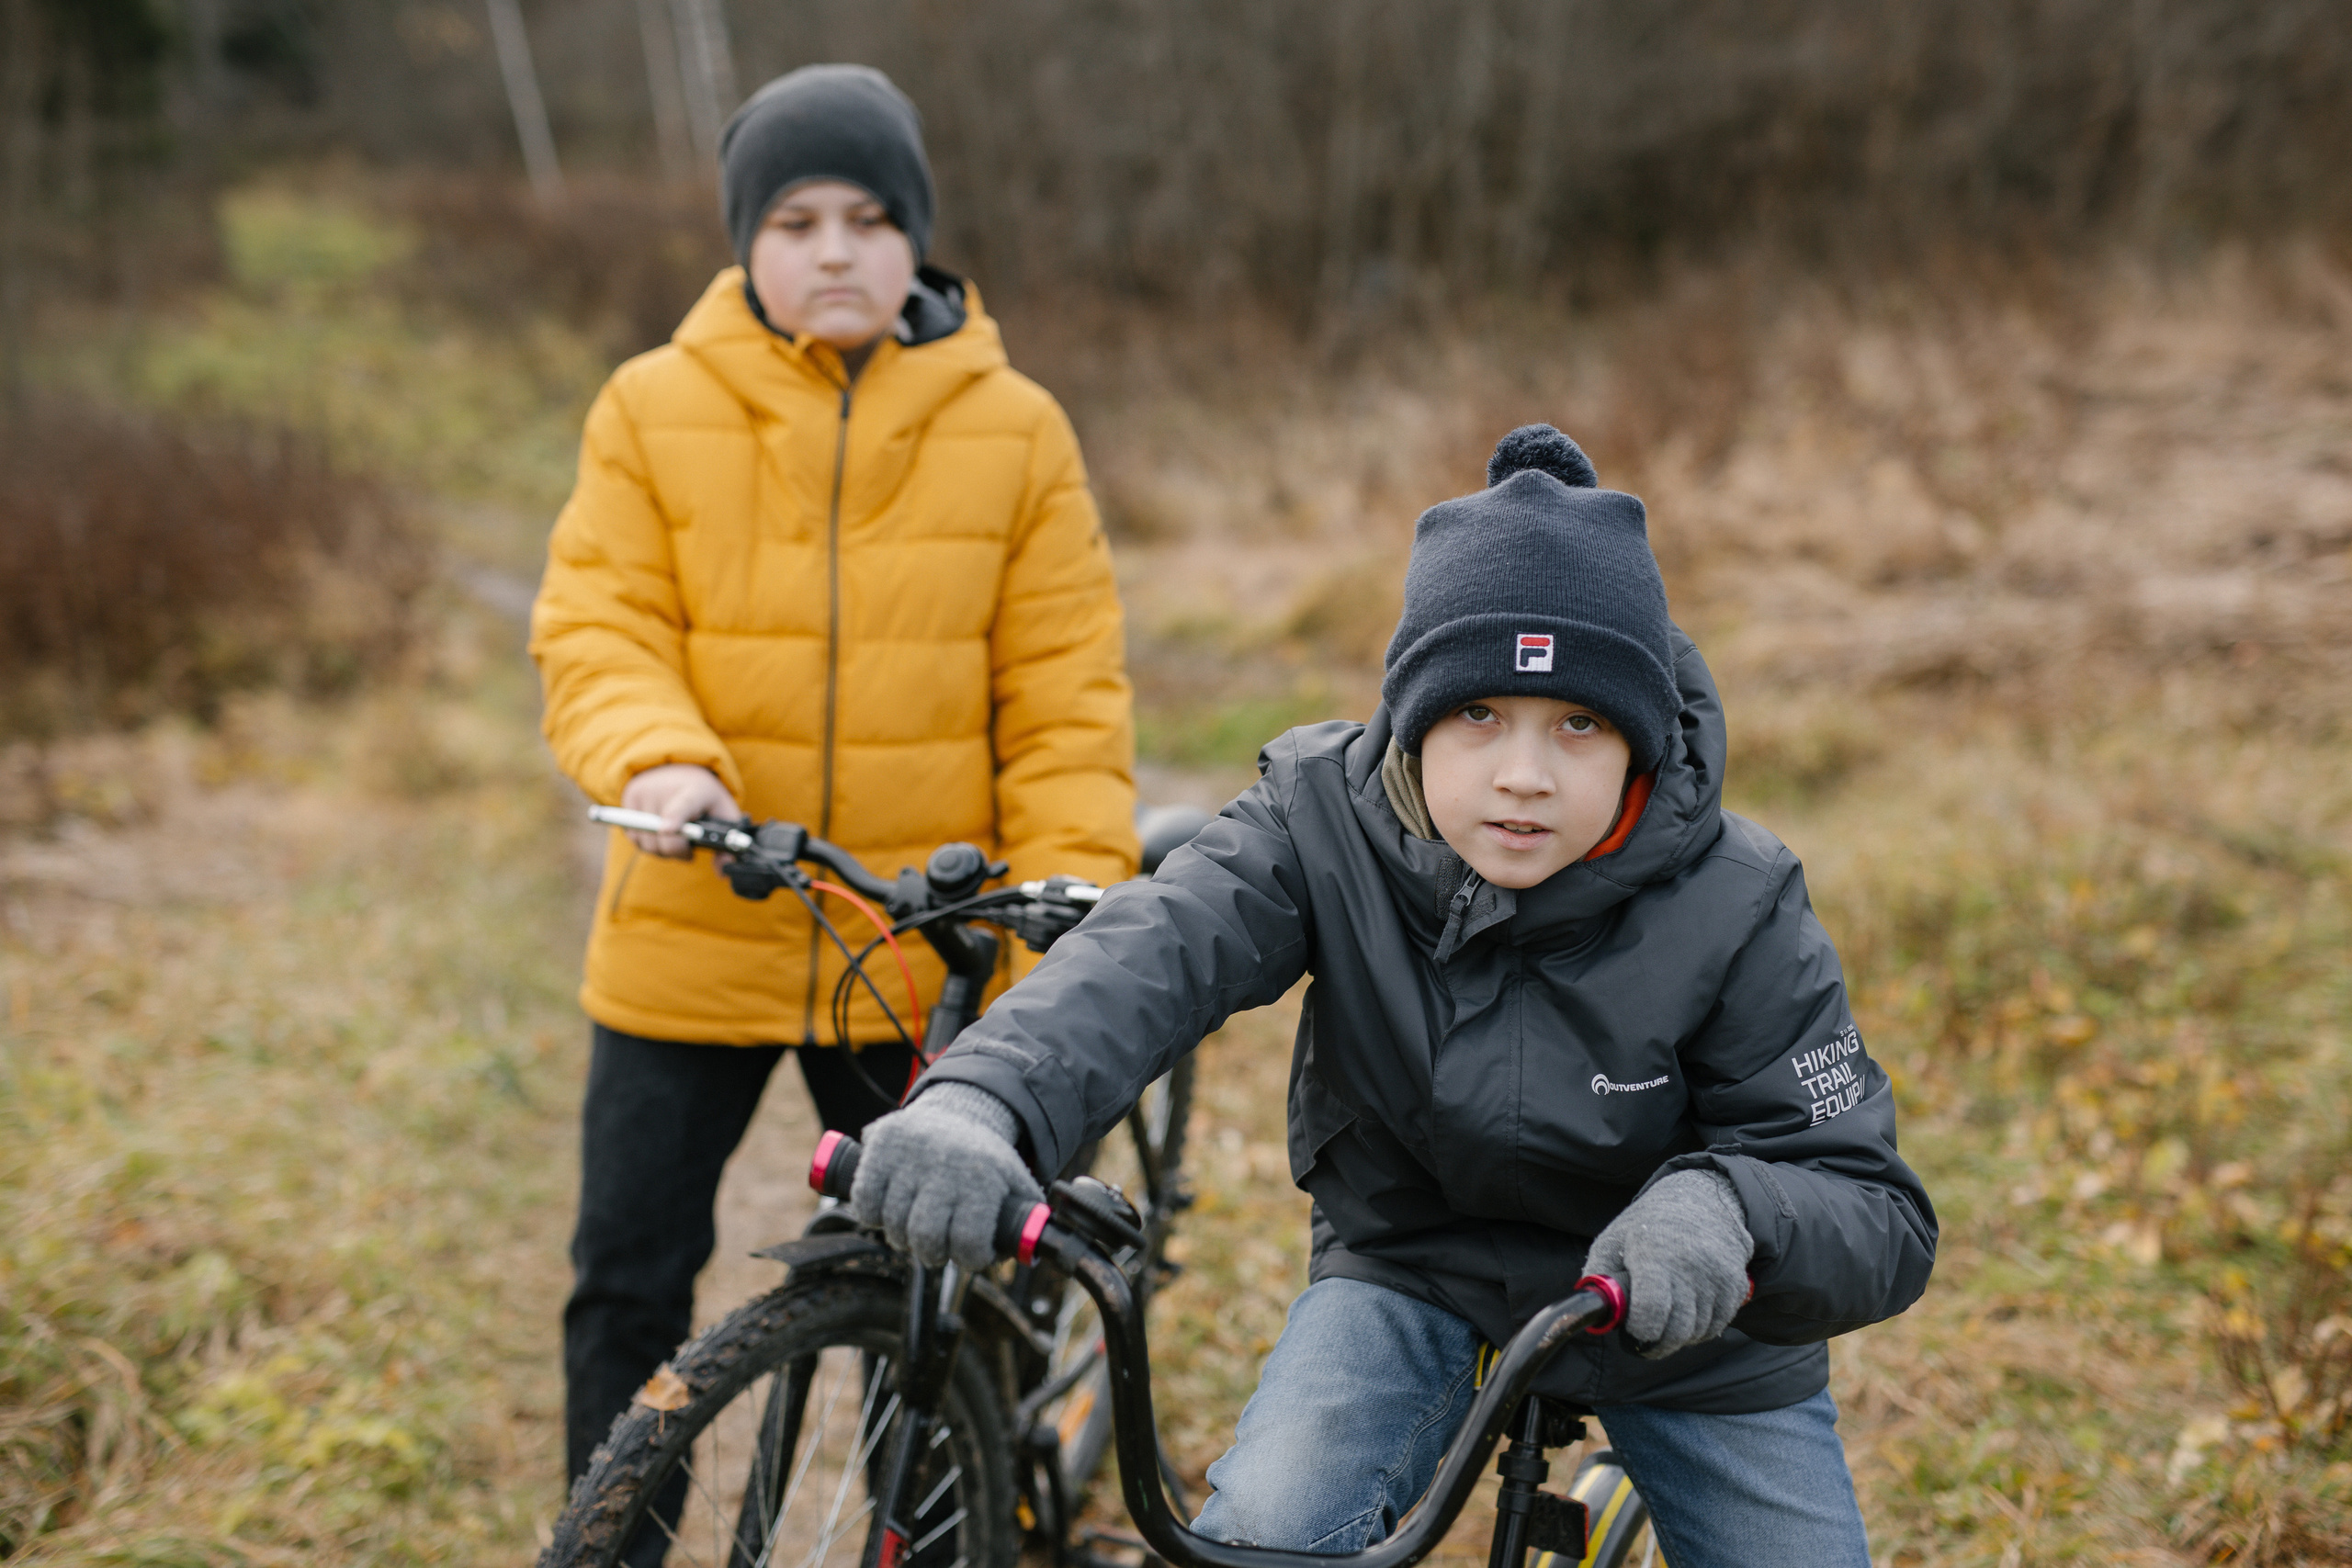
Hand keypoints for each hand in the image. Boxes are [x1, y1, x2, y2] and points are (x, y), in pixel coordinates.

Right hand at [619, 764, 739, 859]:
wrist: (679, 766)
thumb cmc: (704, 796)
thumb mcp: (724, 813)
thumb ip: (727, 844)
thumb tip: (722, 872)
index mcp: (696, 790)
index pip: (683, 806)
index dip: (674, 819)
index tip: (667, 830)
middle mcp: (665, 788)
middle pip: (663, 836)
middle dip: (677, 852)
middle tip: (688, 851)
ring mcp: (644, 792)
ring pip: (646, 842)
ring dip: (661, 851)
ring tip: (674, 840)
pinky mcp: (629, 798)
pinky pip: (633, 837)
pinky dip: (646, 843)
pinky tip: (659, 835)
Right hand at [850, 1084, 1040, 1269]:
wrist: (960, 1108)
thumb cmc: (985, 1159)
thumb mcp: (1015, 1181)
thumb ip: (1025, 1217)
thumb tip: (1030, 1250)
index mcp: (983, 1177)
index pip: (969, 1239)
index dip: (970, 1258)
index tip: (970, 1255)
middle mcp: (946, 1164)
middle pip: (925, 1237)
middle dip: (931, 1253)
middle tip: (935, 1249)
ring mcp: (910, 1154)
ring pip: (892, 1223)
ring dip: (901, 1238)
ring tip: (913, 1230)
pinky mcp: (881, 1146)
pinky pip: (864, 1199)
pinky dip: (871, 1215)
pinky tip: (886, 1212)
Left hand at [1585, 1168, 1754, 1358]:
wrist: (1701, 1201)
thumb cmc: (1649, 1224)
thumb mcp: (1614, 1239)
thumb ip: (1598, 1275)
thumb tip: (1593, 1312)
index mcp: (1654, 1254)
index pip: (1651, 1311)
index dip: (1639, 1331)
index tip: (1632, 1331)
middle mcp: (1690, 1266)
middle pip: (1677, 1331)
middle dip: (1658, 1342)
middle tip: (1647, 1335)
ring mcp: (1717, 1276)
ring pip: (1698, 1333)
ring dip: (1680, 1334)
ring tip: (1668, 1311)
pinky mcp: (1736, 1285)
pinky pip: (1717, 1326)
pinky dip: (1701, 1326)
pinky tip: (1689, 1306)